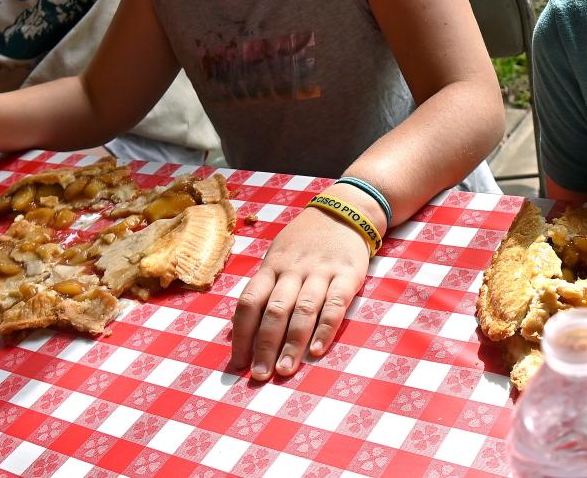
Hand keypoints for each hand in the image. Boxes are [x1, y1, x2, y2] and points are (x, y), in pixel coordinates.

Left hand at [231, 206, 369, 379]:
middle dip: (264, 345)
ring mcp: (321, 271)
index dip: (242, 333)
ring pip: (303, 310)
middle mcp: (293, 270)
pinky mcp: (347, 275)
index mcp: (272, 266)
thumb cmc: (305, 242)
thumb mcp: (278, 255)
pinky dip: (325, 329)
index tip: (238, 362)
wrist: (344, 211)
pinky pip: (335, 304)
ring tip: (283, 370)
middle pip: (274, 310)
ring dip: (292, 343)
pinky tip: (317, 350)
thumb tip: (240, 328)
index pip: (250, 301)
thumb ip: (265, 288)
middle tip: (259, 375)